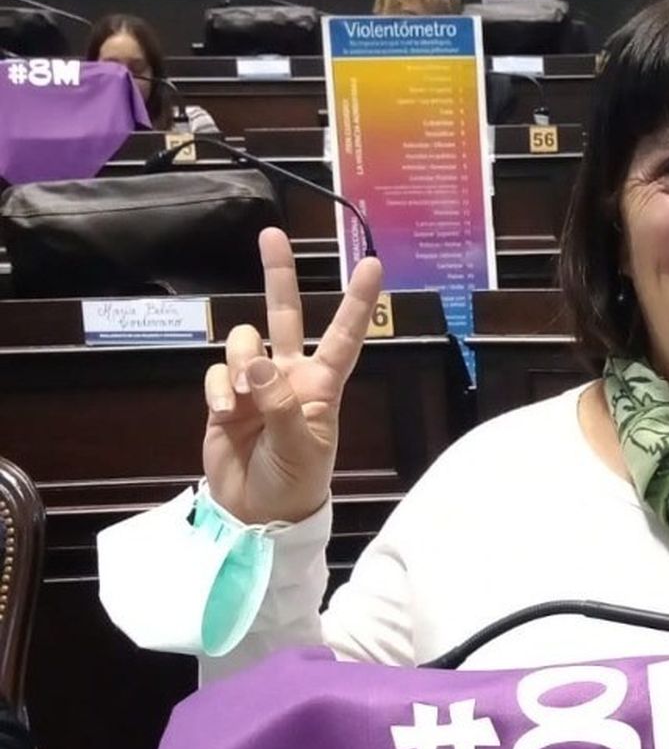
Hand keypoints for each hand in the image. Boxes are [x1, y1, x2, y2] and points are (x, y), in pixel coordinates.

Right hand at [203, 228, 382, 526]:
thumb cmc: (294, 482)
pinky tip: (225, 412)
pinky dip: (217, 388)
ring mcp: (255, 384)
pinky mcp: (224, 396)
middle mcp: (289, 376)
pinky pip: (216, 372)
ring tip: (243, 400)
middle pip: (284, 314)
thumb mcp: (299, 449)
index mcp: (321, 386)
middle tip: (272, 234)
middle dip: (278, 274)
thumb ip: (282, 405)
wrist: (256, 513)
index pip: (343, 337)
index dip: (356, 302)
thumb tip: (258, 365)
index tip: (372, 264)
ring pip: (243, 341)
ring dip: (240, 362)